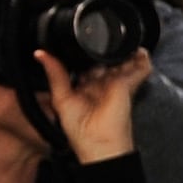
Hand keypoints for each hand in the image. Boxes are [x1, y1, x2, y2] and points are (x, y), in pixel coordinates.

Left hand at [33, 47, 148, 163]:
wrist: (100, 144)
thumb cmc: (80, 131)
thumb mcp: (60, 98)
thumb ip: (55, 74)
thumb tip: (40, 53)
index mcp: (85, 89)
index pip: (86, 67)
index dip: (84, 55)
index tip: (80, 43)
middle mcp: (102, 86)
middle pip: (106, 63)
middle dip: (105, 52)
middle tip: (102, 38)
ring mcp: (117, 85)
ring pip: (123, 64)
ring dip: (125, 53)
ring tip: (122, 40)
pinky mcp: (128, 86)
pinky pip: (139, 70)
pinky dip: (142, 62)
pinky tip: (140, 52)